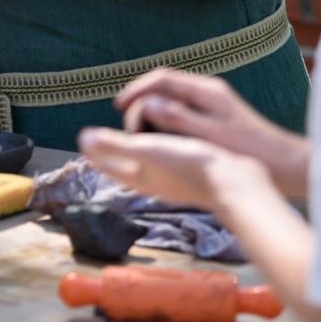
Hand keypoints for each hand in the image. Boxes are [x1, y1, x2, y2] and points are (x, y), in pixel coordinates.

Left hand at [78, 126, 269, 211]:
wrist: (237, 184)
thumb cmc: (191, 165)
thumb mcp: (149, 149)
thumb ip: (117, 145)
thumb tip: (83, 138)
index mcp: (141, 177)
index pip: (109, 165)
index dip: (96, 151)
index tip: (84, 138)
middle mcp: (155, 183)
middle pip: (126, 167)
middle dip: (114, 152)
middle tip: (103, 138)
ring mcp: (175, 183)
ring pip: (148, 166)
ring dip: (137, 152)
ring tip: (133, 139)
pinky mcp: (193, 178)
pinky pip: (168, 162)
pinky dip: (161, 151)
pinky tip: (169, 146)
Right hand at [115, 69, 310, 196]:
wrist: (283, 164)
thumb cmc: (248, 150)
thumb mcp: (210, 135)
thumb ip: (179, 119)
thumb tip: (148, 104)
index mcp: (207, 91)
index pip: (162, 79)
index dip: (137, 89)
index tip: (119, 106)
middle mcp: (208, 92)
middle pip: (164, 86)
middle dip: (142, 100)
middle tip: (128, 124)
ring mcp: (212, 103)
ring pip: (172, 99)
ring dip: (152, 111)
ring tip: (139, 132)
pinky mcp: (215, 117)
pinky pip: (181, 111)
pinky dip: (165, 120)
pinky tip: (161, 138)